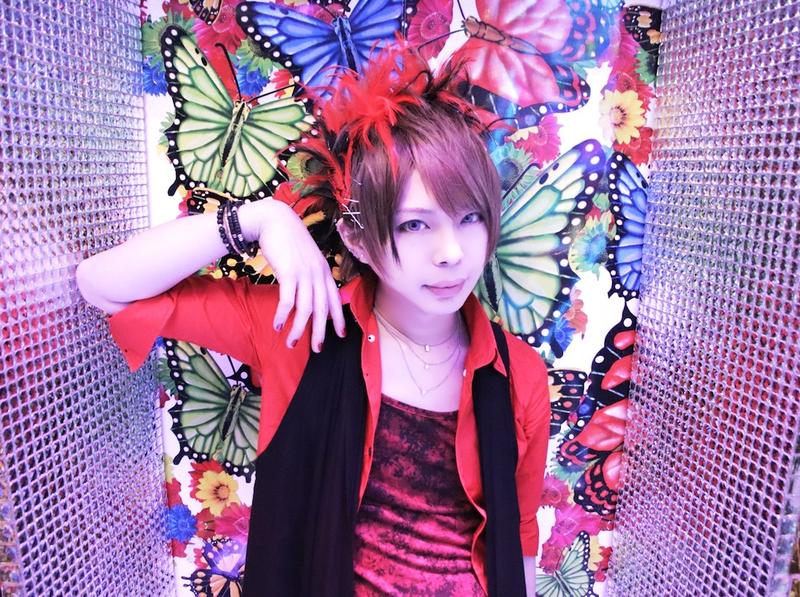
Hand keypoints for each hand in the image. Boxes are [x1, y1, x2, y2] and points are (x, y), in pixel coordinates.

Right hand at [240, 200, 344, 351]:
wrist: (275, 220)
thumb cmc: (289, 240)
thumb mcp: (307, 258)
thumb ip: (312, 275)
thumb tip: (311, 294)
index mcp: (325, 271)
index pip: (335, 299)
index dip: (339, 319)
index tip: (341, 335)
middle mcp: (319, 274)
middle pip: (322, 309)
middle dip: (320, 332)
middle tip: (317, 349)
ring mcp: (305, 274)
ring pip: (305, 309)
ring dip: (298, 329)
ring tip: (291, 343)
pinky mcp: (289, 273)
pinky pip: (288, 301)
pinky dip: (282, 315)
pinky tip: (277, 325)